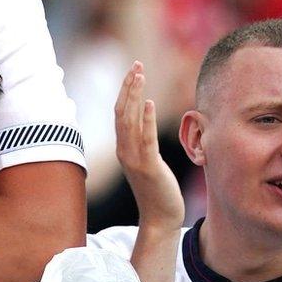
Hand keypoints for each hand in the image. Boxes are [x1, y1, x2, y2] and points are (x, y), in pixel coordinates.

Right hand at [115, 61, 181, 233]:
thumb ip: (144, 143)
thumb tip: (146, 124)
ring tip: (140, 74)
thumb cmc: (158, 190)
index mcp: (124, 148)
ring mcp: (133, 159)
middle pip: (122, 111)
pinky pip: (144, 139)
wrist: (160, 217)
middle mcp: (124, 151)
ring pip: (129, 120)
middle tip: (136, 64)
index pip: (121, 113)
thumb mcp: (148, 162)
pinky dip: (144, 119)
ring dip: (134, 95)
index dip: (126, 90)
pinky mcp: (148, 166)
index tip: (134, 70)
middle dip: (128, 86)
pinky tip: (148, 102)